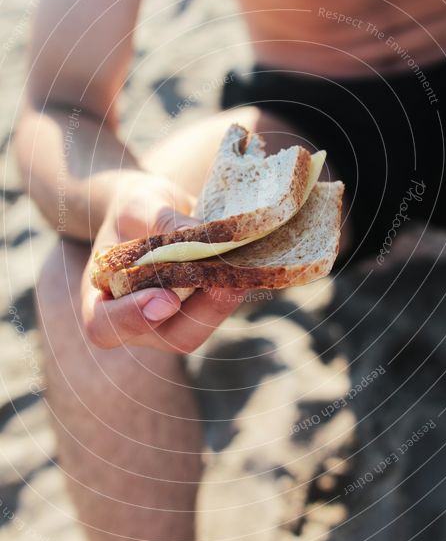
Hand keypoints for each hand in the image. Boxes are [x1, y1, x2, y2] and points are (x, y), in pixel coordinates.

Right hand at [82, 172, 241, 351]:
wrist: (150, 209)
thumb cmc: (133, 208)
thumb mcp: (139, 204)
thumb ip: (160, 222)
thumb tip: (200, 237)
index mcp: (100, 301)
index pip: (106, 327)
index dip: (133, 320)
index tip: (165, 298)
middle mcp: (135, 321)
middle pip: (168, 336)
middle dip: (202, 313)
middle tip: (226, 283)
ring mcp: (168, 322)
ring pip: (199, 329)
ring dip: (223, 304)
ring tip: (243, 271)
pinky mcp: (197, 311)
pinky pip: (215, 312)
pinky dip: (233, 292)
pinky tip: (251, 268)